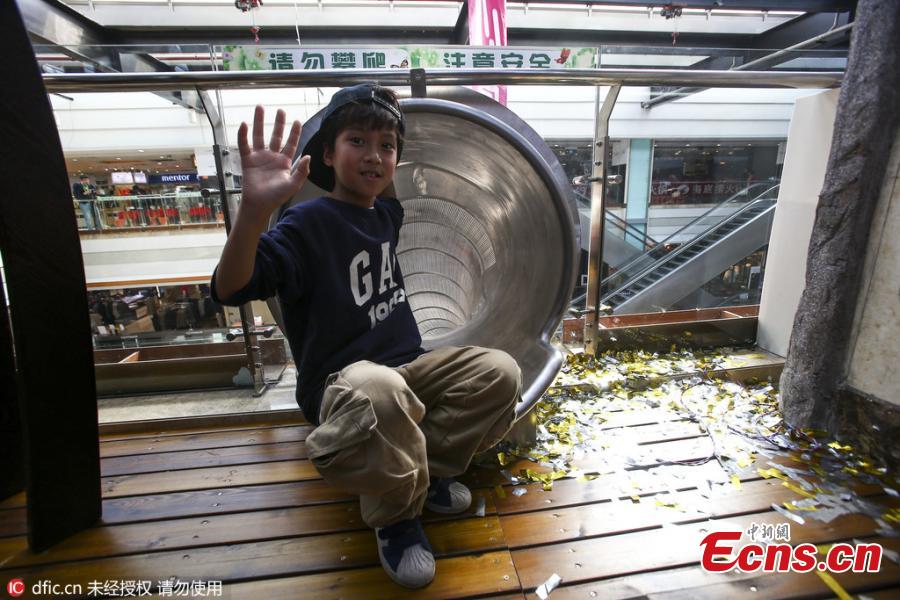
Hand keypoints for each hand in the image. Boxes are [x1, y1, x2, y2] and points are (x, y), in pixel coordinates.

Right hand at [237, 105, 310, 221]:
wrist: (259, 205)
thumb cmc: (276, 197)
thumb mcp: (293, 185)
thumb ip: (302, 171)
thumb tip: (309, 156)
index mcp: (284, 162)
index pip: (291, 144)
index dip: (294, 133)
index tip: (297, 121)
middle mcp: (272, 157)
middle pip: (276, 136)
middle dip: (278, 123)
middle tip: (280, 110)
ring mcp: (259, 158)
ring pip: (259, 136)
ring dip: (259, 122)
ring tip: (259, 108)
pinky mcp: (248, 161)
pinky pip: (244, 145)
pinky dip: (243, 135)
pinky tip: (243, 124)